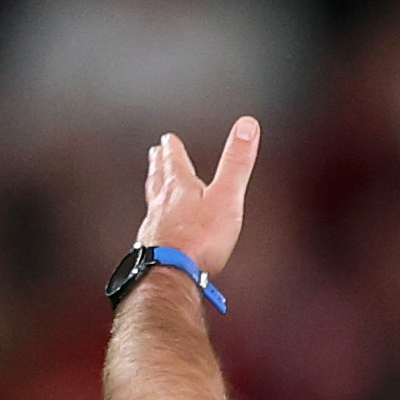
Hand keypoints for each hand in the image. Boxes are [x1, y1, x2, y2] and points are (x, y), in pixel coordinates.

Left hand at [134, 116, 260, 274]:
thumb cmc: (200, 238)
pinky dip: (155, 220)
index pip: (174, 160)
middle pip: (159, 177)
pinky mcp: (152, 247)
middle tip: (155, 154)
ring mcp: (155, 225)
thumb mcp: (226, 195)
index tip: (168, 139)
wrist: (172, 273)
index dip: (172, 148)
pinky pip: (153, 227)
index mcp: (180, 187)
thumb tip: (247, 126)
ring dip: (154, 189)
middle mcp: (163, 203)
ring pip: (153, 200)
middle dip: (159, 164)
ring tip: (154, 183)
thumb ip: (237, 163)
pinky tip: (157, 226)